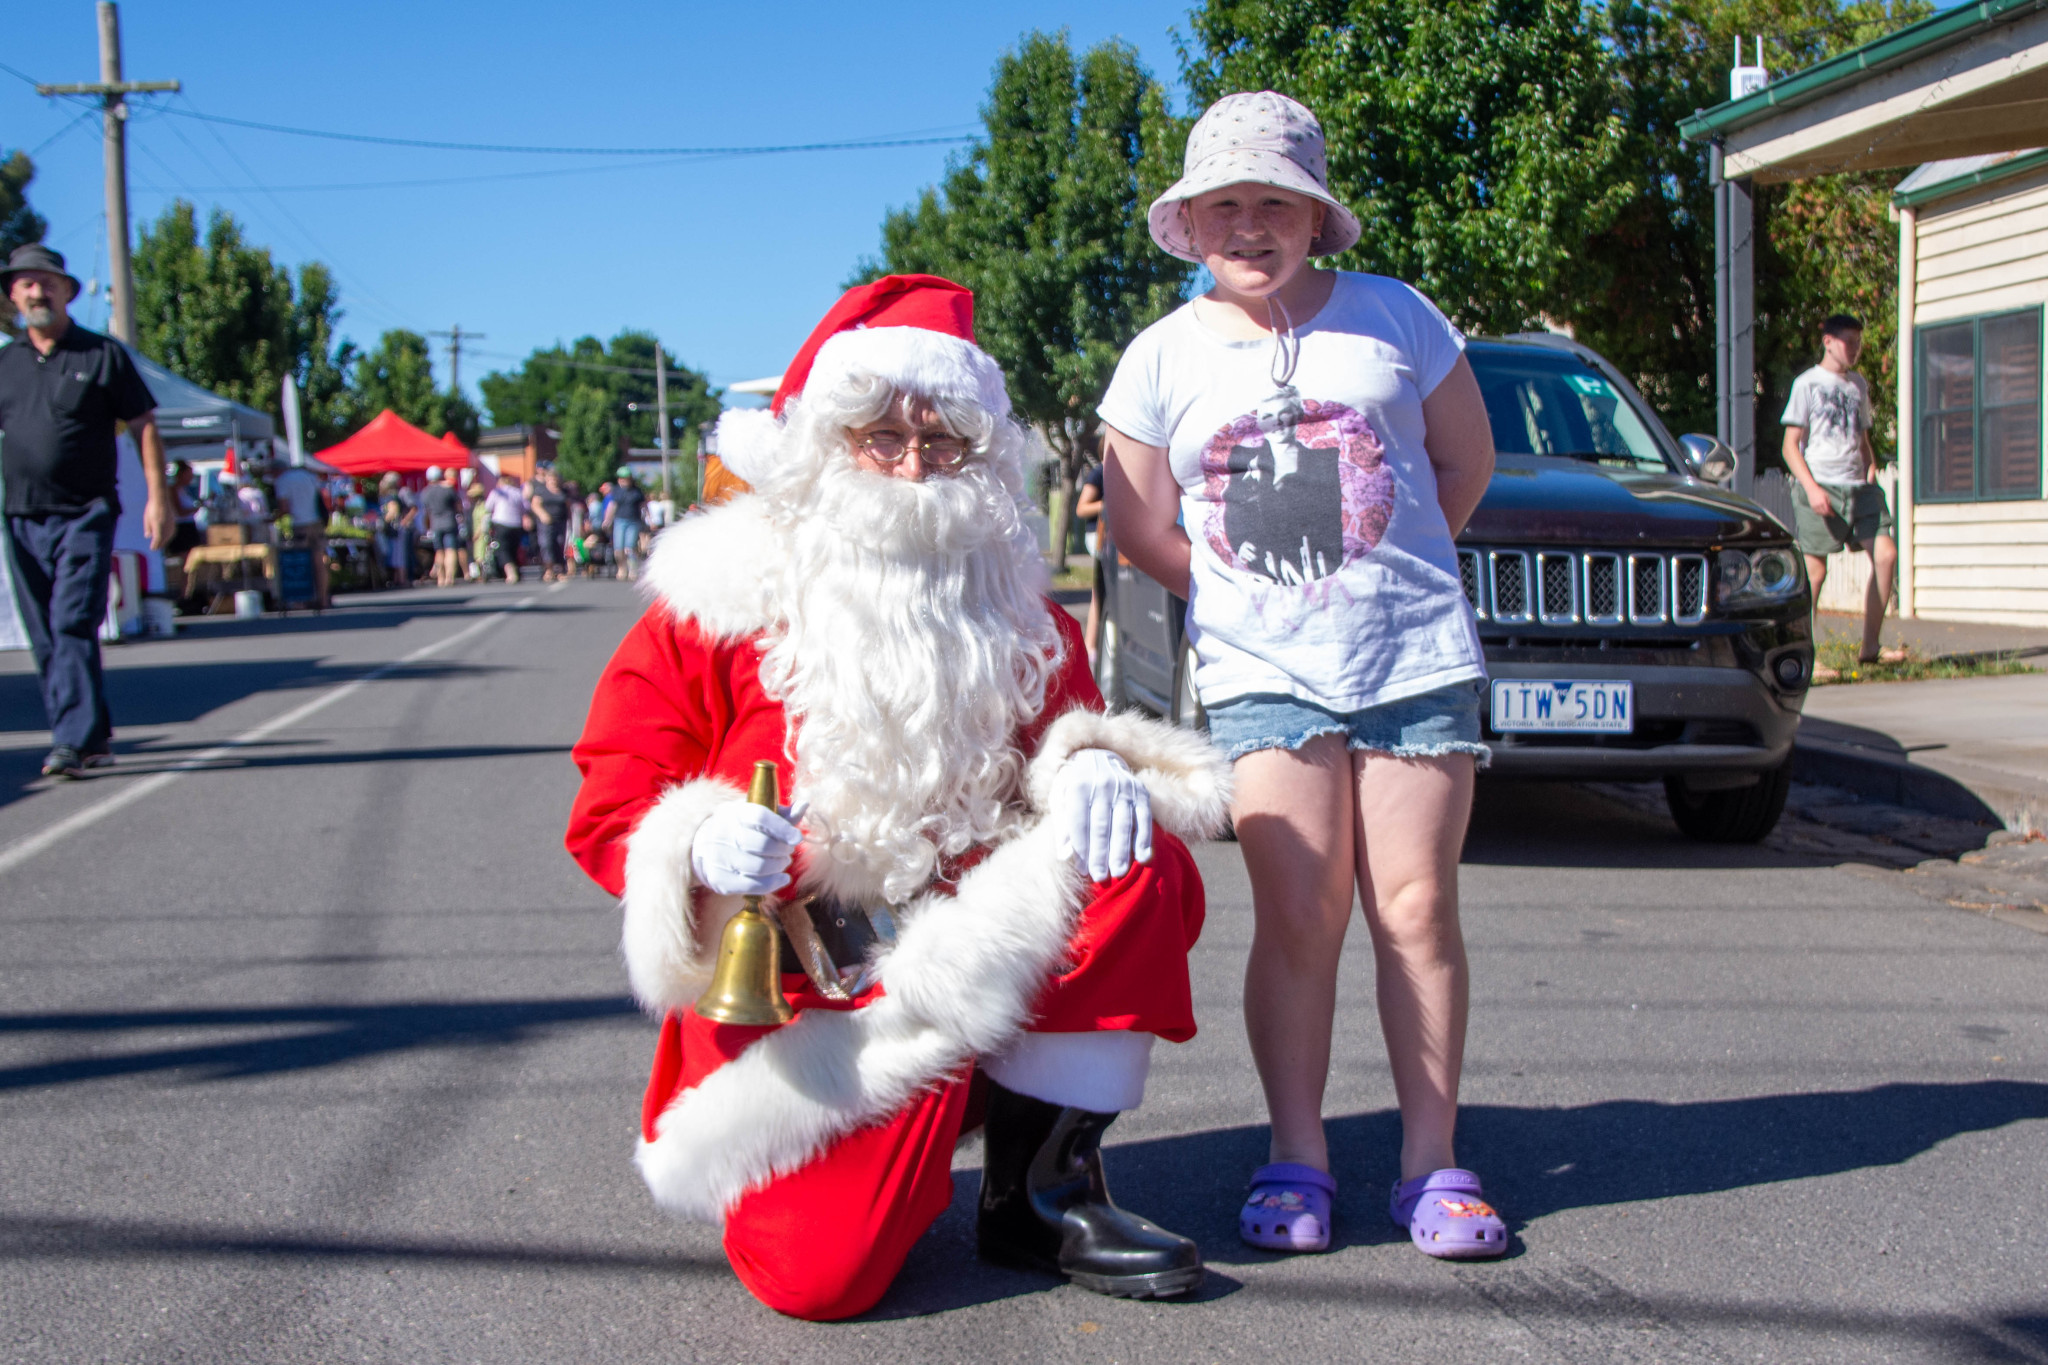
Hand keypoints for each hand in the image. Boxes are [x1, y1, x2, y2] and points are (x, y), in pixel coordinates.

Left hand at [143, 495, 173, 550]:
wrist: (161, 499)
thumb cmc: (151, 508)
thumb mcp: (147, 518)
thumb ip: (148, 528)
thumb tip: (148, 536)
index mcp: (158, 525)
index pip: (157, 539)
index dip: (155, 545)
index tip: (152, 548)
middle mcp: (165, 526)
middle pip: (164, 539)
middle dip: (160, 544)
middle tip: (156, 548)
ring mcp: (170, 524)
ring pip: (169, 536)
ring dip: (165, 540)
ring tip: (161, 543)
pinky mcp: (173, 522)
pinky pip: (172, 531)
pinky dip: (169, 536)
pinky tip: (167, 536)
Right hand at [689, 800, 802, 896]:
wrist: (704, 847)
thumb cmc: (740, 828)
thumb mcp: (757, 815)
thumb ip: (782, 813)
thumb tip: (804, 805)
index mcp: (733, 812)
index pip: (760, 817)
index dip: (782, 828)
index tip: (797, 838)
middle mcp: (721, 833)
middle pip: (761, 845)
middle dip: (782, 849)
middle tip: (788, 851)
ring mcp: (717, 858)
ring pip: (758, 867)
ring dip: (778, 866)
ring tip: (782, 862)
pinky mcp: (719, 879)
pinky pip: (752, 885)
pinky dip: (772, 884)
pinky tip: (781, 878)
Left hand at [1055, 748, 1152, 882]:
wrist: (1097, 755)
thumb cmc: (1072, 784)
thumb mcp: (1059, 797)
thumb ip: (1060, 825)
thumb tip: (1063, 856)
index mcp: (1078, 785)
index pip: (1079, 821)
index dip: (1081, 847)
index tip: (1083, 870)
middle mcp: (1102, 784)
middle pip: (1101, 825)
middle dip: (1101, 853)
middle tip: (1100, 877)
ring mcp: (1124, 787)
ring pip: (1123, 823)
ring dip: (1122, 850)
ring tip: (1119, 873)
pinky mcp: (1141, 792)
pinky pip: (1144, 818)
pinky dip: (1144, 839)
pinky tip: (1143, 858)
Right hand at [1803, 482, 1831, 517]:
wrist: (1811, 489)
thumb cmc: (1819, 491)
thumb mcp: (1826, 495)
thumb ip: (1829, 502)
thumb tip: (1831, 507)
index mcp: (1823, 501)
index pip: (1828, 510)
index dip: (1831, 513)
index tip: (1833, 515)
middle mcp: (1818, 505)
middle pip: (1824, 513)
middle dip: (1828, 514)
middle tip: (1831, 514)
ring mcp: (1814, 506)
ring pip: (1820, 513)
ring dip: (1824, 514)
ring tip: (1827, 513)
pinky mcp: (1812, 506)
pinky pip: (1816, 512)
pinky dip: (1819, 513)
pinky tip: (1821, 512)